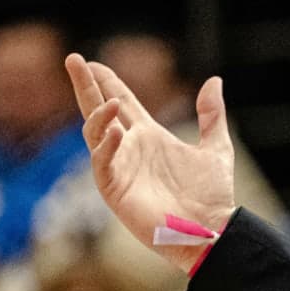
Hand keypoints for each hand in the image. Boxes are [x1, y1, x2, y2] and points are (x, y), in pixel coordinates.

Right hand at [65, 54, 236, 272]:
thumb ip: (211, 115)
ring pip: (95, 134)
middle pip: (99, 111)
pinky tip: (116, 132)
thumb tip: (214, 80)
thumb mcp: (216, 147)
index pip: (121, 102)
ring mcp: (120, 168)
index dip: (107, 82)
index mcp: (149, 137)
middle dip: (85, 86)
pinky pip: (102, 164)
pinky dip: (105, 147)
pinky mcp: (115, 190)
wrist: (213, 231)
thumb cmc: (212, 196)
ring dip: (98, 115)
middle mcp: (129, 149)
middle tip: (73, 59)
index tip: (94, 62)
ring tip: (111, 102)